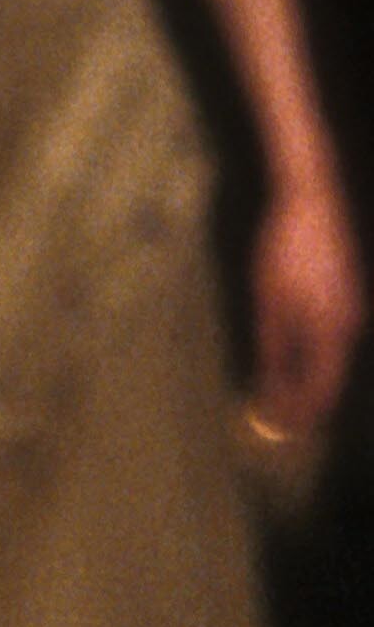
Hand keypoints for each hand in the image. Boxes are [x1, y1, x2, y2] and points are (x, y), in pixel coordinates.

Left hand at [250, 170, 363, 447]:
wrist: (314, 195)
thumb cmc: (286, 246)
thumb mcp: (270, 303)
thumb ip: (273, 350)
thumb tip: (270, 391)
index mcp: (333, 329)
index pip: (320, 391)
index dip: (298, 415)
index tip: (276, 431)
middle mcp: (353, 323)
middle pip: (330, 379)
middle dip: (303, 402)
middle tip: (274, 419)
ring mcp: (356, 307)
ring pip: (333, 360)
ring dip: (307, 379)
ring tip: (278, 393)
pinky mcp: (352, 294)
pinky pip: (335, 338)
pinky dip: (314, 354)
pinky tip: (292, 357)